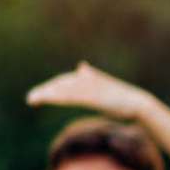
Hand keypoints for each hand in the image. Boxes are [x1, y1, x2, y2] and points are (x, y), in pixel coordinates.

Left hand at [25, 62, 158, 121]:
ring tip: (32, 100)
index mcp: (89, 78)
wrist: (138, 104)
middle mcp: (87, 79)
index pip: (65, 81)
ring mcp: (90, 88)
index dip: (51, 88)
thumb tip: (82, 66)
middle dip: (45, 90)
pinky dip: (58, 98)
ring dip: (47, 95)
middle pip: (61, 84)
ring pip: (63, 90)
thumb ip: (91, 78)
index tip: (39, 95)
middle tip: (30, 99)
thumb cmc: (123, 99)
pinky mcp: (93, 96)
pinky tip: (49, 100)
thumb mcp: (104, 87)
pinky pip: (71, 96)